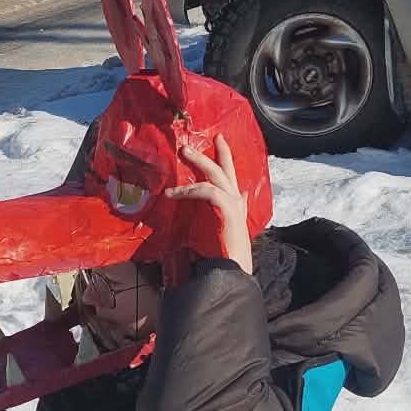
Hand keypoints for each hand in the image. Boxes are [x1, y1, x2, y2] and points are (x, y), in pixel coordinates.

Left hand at [166, 134, 252, 272]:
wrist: (230, 269)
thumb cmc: (220, 253)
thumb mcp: (214, 227)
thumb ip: (217, 212)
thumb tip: (219, 200)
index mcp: (235, 203)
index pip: (230, 175)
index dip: (225, 156)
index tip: (219, 141)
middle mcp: (237, 200)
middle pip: (225, 168)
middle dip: (213, 152)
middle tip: (194, 141)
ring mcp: (235, 202)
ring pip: (216, 174)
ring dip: (198, 162)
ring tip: (182, 152)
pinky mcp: (229, 208)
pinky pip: (207, 190)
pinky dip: (189, 189)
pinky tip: (173, 192)